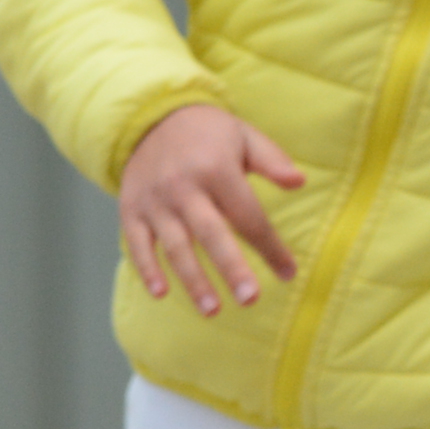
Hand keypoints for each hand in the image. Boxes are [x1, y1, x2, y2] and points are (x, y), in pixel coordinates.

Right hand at [118, 102, 304, 313]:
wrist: (150, 117)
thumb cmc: (208, 134)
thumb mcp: (244, 136)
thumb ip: (272, 160)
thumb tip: (299, 181)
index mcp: (216, 168)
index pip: (248, 215)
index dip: (270, 246)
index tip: (288, 272)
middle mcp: (184, 186)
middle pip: (211, 233)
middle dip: (231, 268)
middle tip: (251, 299)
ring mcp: (155, 201)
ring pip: (175, 246)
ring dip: (193, 280)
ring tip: (212, 310)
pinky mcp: (131, 210)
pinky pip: (137, 244)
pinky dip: (147, 269)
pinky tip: (161, 294)